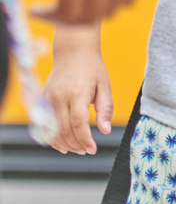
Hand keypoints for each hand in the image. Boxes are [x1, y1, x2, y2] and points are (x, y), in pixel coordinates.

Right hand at [45, 26, 111, 153]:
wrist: (73, 52)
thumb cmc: (92, 68)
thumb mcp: (104, 85)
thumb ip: (105, 108)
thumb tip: (105, 131)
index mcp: (77, 93)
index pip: (78, 123)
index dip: (85, 139)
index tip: (93, 149)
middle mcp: (59, 97)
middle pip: (64, 130)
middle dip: (76, 144)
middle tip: (86, 151)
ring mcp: (48, 99)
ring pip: (52, 131)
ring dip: (64, 144)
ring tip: (77, 149)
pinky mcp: (42, 101)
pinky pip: (44, 126)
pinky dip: (52, 138)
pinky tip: (63, 144)